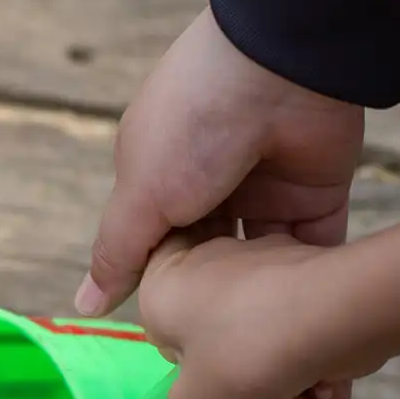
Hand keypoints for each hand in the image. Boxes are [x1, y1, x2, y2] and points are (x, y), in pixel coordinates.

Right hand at [80, 6, 363, 307]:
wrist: (281, 69)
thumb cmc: (192, 127)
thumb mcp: (140, 195)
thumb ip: (117, 253)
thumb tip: (83, 307)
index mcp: (162, 178)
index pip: (155, 244)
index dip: (160, 280)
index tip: (168, 314)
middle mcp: (212, 186)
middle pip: (208, 255)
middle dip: (210, 289)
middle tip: (214, 328)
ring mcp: (266, 189)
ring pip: (260, 257)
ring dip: (259, 287)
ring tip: (258, 324)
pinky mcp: (316, 193)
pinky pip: (313, 246)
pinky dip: (308, 275)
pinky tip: (303, 307)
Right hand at [138, 229, 382, 398]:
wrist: (339, 312)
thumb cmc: (241, 354)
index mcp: (167, 285)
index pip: (162, 332)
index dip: (188, 371)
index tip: (209, 391)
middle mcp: (213, 263)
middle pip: (222, 344)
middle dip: (248, 389)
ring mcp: (270, 264)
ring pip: (268, 341)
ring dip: (287, 386)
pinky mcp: (320, 274)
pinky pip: (307, 326)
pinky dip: (319, 360)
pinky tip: (331, 384)